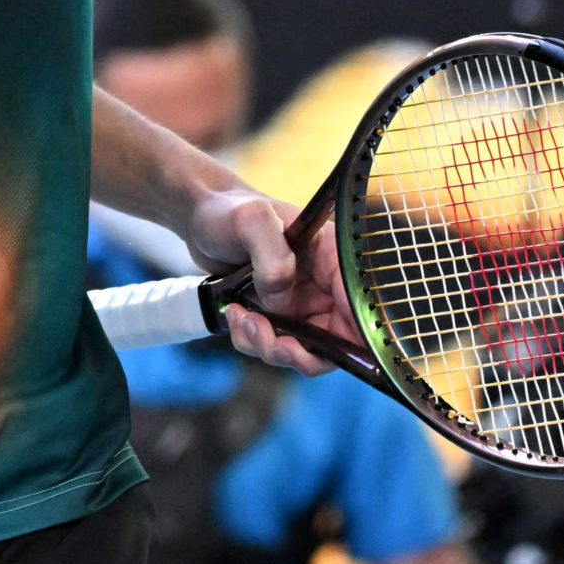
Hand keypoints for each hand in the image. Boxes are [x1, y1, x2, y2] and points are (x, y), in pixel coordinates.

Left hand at [187, 185, 359, 375]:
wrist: (201, 218)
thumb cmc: (229, 211)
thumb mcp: (252, 221)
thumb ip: (273, 257)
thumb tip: (281, 300)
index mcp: (333, 257)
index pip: (362, 305)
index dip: (357, 337)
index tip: (325, 349)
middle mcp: (324, 284)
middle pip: (337, 341)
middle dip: (302, 352)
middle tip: (273, 343)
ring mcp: (301, 303)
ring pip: (303, 350)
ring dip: (270, 347)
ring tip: (242, 318)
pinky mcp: (278, 315)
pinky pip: (274, 345)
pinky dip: (253, 341)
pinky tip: (234, 314)